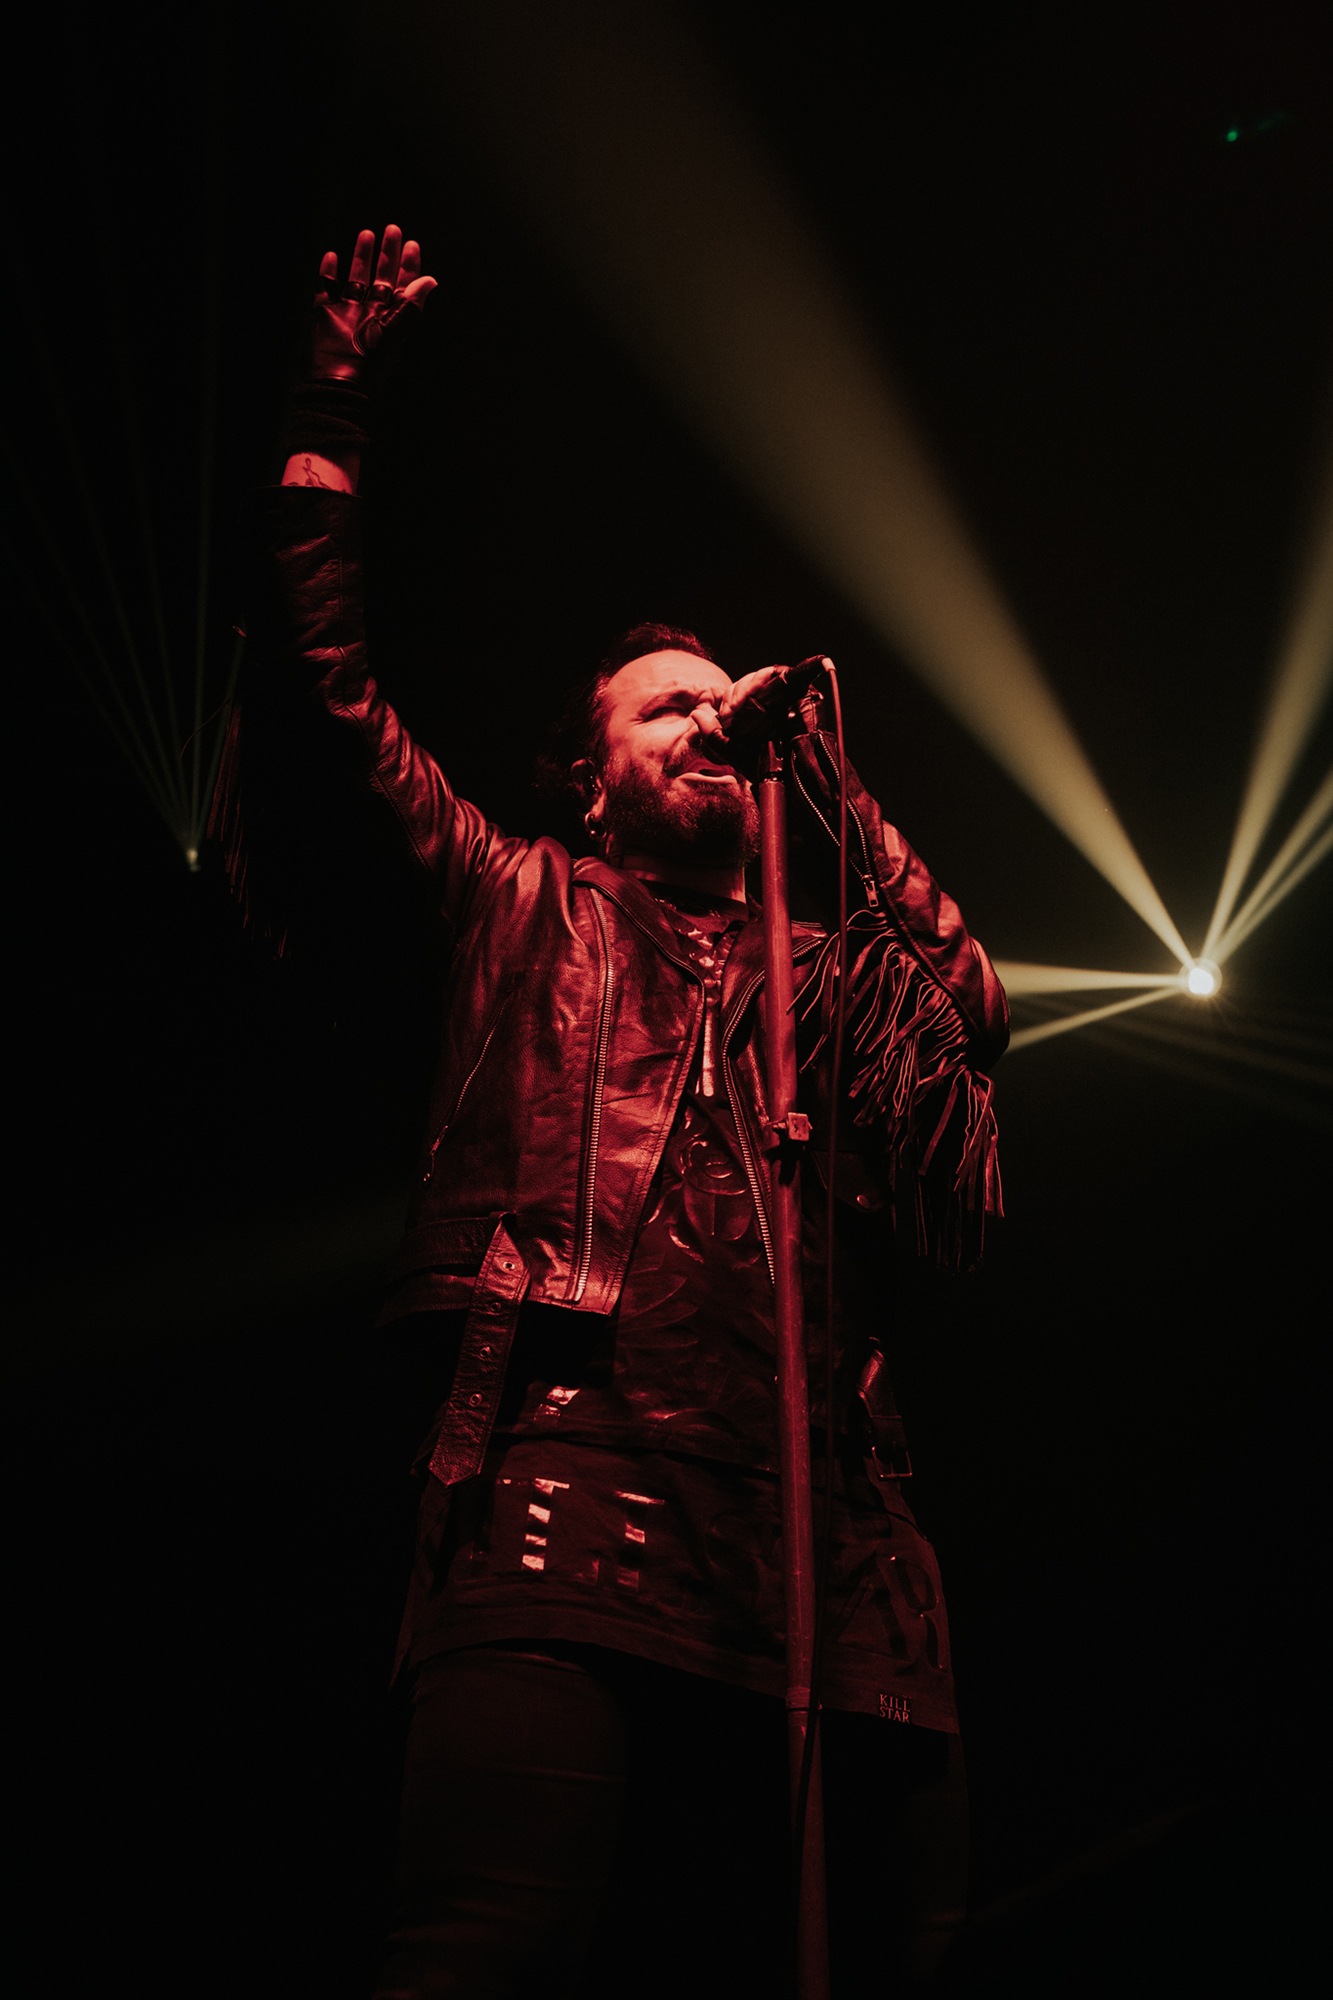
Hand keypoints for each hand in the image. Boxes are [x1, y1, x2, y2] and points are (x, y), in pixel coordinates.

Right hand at [308, 224, 437, 384]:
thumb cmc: (370, 364)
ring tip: (366, 234)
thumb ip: (410, 305)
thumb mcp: (394, 331)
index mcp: (390, 319)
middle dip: (387, 254)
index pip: (402, 286)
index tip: (411, 244)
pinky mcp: (324, 317)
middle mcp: (370, 314)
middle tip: (392, 229)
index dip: (408, 266)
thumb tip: (431, 279)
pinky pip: (326, 290)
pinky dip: (328, 273)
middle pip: (380, 278)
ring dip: (361, 258)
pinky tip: (332, 256)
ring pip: (355, 279)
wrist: (338, 386)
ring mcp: (346, 314)